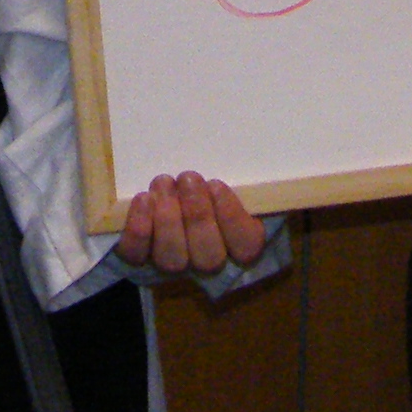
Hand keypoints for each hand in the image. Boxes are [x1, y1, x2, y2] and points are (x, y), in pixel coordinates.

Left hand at [113, 173, 266, 278]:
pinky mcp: (140, 259)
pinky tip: (143, 199)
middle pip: (208, 257)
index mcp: (240, 244)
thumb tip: (275, 147)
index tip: (216, 184)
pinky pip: (137, 254)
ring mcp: (174, 263)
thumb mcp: (235, 179)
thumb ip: (247, 177)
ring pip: (172, 258)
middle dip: (197, 215)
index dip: (231, 218)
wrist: (172, 194)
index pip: (246, 246)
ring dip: (167, 219)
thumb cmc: (211, 185)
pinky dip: (138, 229)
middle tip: (188, 177)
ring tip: (163, 182)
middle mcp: (208, 261)